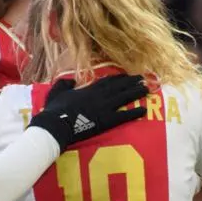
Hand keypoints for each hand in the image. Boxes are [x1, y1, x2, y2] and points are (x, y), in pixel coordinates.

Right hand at [28, 74, 147, 148]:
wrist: (56, 124)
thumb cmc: (54, 110)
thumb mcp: (56, 92)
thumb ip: (65, 84)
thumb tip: (71, 81)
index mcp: (88, 89)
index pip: (106, 81)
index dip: (118, 78)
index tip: (126, 76)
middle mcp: (99, 96)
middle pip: (118, 86)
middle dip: (131, 82)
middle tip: (142, 78)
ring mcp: (104, 107)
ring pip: (124, 97)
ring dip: (136, 92)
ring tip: (147, 88)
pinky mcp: (107, 120)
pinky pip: (124, 115)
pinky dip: (134, 112)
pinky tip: (144, 110)